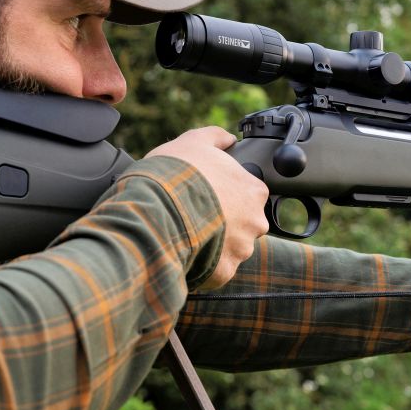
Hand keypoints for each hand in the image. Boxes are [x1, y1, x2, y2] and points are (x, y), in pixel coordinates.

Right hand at [146, 127, 268, 288]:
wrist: (155, 208)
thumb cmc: (175, 173)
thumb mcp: (193, 141)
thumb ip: (215, 138)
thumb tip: (228, 139)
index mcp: (253, 190)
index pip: (248, 194)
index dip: (225, 193)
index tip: (206, 193)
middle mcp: (255, 221)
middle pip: (243, 224)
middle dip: (223, 221)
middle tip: (195, 213)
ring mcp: (241, 249)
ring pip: (230, 249)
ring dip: (213, 244)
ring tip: (185, 232)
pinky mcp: (223, 272)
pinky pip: (214, 271)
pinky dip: (202, 266)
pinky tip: (183, 250)